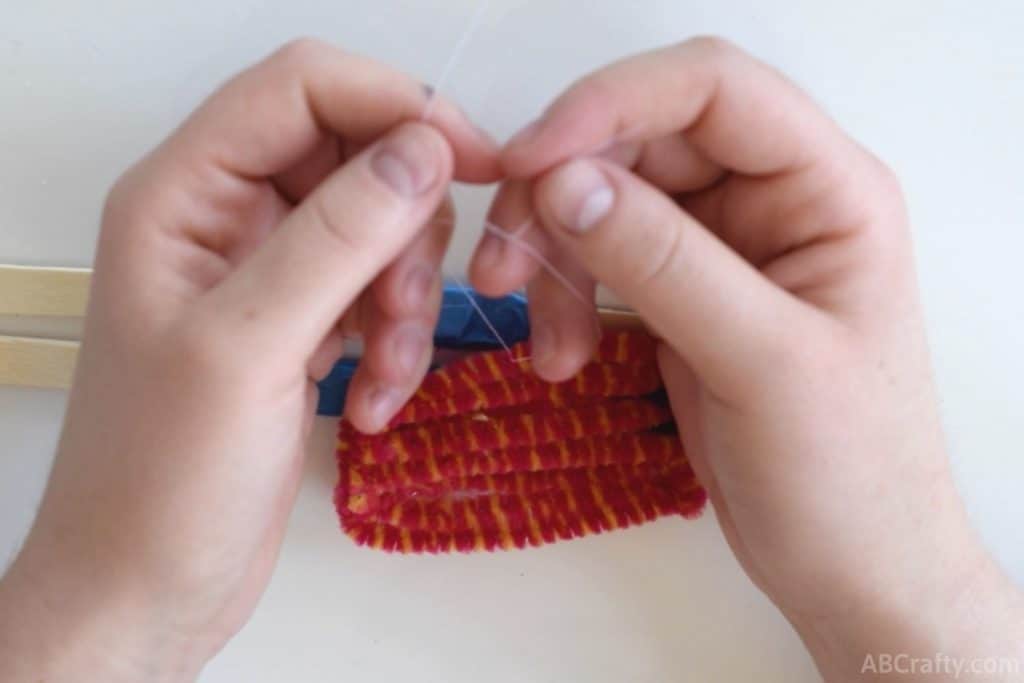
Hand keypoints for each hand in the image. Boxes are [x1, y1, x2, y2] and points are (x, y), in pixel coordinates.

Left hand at [0, 39, 497, 681]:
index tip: (474, 160)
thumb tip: (423, 148)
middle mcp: (226, 218)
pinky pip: (377, 294)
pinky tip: (372, 400)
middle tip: (410, 303)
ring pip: (379, 229)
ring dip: (405, 298)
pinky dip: (394, 342)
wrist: (149, 589)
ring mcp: (268, 273)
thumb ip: (336, 237)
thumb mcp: (248, 348)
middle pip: (354, 156)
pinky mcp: (300, 323)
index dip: (395, 105)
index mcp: (184, 194)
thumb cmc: (160, 481)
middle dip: (405, 228)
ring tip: (383, 369)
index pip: (302, 87)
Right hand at [472, 38, 1022, 677]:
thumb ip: (665, 264)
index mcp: (826, 189)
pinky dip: (565, 298)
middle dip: (560, 197)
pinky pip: (600, 261)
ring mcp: (722, 248)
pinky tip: (562, 355)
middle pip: (640, 144)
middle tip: (504, 268)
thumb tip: (564, 182)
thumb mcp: (763, 362)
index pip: (712, 91)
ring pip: (606, 203)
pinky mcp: (681, 294)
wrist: (849, 566)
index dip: (612, 104)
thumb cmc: (848, 473)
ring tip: (547, 344)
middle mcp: (773, 200)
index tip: (530, 162)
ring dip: (555, 260)